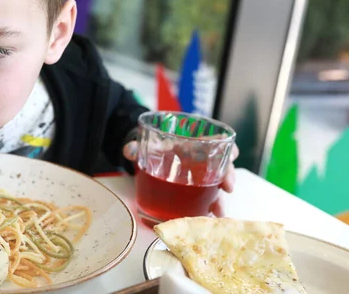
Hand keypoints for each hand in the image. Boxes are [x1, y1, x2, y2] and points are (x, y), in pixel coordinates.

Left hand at [123, 140, 238, 216]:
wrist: (142, 156)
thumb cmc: (148, 146)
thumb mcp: (141, 144)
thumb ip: (134, 146)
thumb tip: (129, 150)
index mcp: (189, 145)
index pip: (216, 142)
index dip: (227, 147)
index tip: (232, 154)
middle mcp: (198, 161)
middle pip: (221, 166)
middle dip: (228, 176)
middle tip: (228, 187)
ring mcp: (196, 178)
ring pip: (215, 187)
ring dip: (220, 199)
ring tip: (219, 212)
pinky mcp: (191, 193)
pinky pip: (204, 200)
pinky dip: (208, 209)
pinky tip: (208, 218)